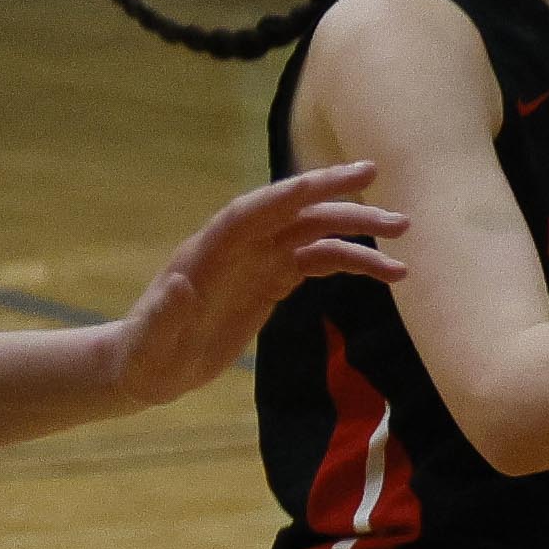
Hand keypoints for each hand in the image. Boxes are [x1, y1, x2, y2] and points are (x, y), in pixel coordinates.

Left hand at [104, 163, 405, 406]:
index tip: (327, 180)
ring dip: (357, 231)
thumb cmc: (144, 355)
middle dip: (335, 197)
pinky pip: (319, 261)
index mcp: (209, 251)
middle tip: (380, 184)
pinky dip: (353, 263)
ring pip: (315, 233)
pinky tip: (387, 272)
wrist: (149, 368)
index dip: (288, 195)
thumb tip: (179, 285)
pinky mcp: (272, 281)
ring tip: (403, 237)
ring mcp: (259, 261)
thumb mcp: (149, 343)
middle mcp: (239, 246)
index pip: (252, 212)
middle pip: (293, 212)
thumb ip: (163, 314)